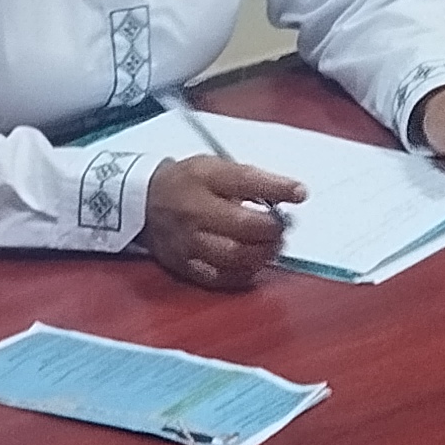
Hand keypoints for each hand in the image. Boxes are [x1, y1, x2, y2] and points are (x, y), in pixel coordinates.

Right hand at [146, 155, 300, 289]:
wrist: (144, 203)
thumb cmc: (187, 183)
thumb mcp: (214, 167)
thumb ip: (250, 179)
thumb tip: (291, 193)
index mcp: (203, 178)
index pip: (245, 181)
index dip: (278, 188)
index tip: (300, 192)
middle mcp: (193, 211)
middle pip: (242, 225)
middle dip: (272, 228)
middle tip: (282, 226)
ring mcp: (188, 242)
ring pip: (234, 255)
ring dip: (262, 253)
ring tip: (272, 246)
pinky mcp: (185, 265)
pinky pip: (221, 277)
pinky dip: (244, 272)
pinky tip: (253, 262)